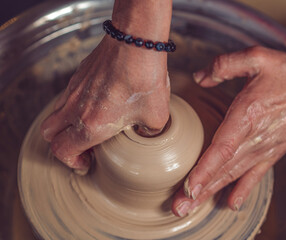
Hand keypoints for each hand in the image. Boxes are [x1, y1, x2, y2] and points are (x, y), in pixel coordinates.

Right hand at [40, 35, 169, 172]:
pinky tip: (98, 101)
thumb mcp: (157, 117)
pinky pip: (67, 95)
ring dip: (67, 124)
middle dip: (62, 144)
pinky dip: (74, 105)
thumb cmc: (145, 80)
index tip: (87, 161)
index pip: (62, 150)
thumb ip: (149, 133)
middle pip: (49, 133)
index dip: (72, 161)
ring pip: (56, 112)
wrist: (136, 43)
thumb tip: (147, 133)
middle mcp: (75, 108)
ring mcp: (74, 89)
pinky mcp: (79, 74)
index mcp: (90, 125)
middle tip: (84, 146)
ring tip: (91, 124)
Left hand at [172, 46, 285, 216]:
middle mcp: (254, 138)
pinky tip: (230, 204)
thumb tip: (199, 78)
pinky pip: (254, 176)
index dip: (204, 170)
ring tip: (193, 207)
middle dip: (199, 190)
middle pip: (223, 169)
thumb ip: (224, 65)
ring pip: (234, 175)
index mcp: (246, 115)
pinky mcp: (272, 152)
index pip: (221, 149)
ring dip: (212, 193)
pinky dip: (242, 190)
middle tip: (179, 208)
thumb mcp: (255, 58)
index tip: (188, 188)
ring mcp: (264, 149)